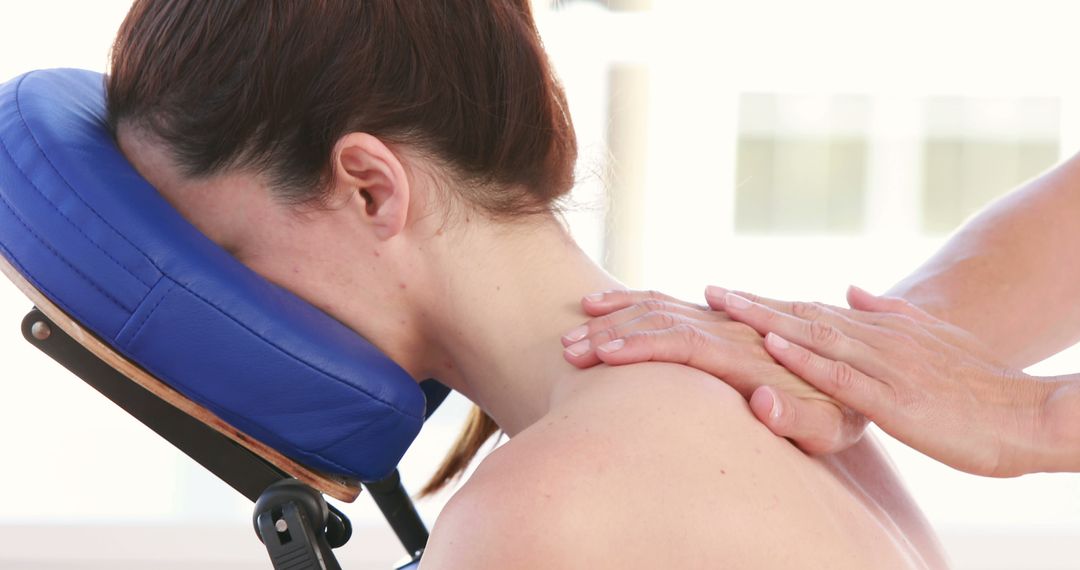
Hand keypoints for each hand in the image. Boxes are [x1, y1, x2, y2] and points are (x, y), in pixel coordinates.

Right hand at [561, 289, 867, 454]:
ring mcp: (723, 320)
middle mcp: (732, 329)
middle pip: (663, 320)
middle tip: (570, 350)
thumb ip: (800, 419)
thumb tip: (761, 402)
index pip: (688, 341)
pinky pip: (669, 301)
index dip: (643, 347)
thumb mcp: (835, 427)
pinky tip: (602, 305)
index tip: (604, 355)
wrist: (862, 362)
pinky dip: (632, 300)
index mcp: (751, 354)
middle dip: (613, 334)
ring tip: (573, 333)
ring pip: (660, 305)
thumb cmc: (845, 409)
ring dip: (614, 317)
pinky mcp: (717, 318)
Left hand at [717, 284, 1069, 476]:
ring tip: (724, 304)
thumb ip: (887, 313)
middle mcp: (878, 340)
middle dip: (752, 303)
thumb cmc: (980, 386)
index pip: (813, 312)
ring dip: (765, 319)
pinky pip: (841, 375)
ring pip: (814, 336)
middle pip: (803, 315)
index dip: (766, 302)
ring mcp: (885, 366)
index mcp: (882, 331)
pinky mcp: (895, 399)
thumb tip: (848, 289)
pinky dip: (804, 358)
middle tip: (708, 291)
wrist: (1028, 414)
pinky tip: (772, 344)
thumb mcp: (930, 340)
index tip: (725, 293)